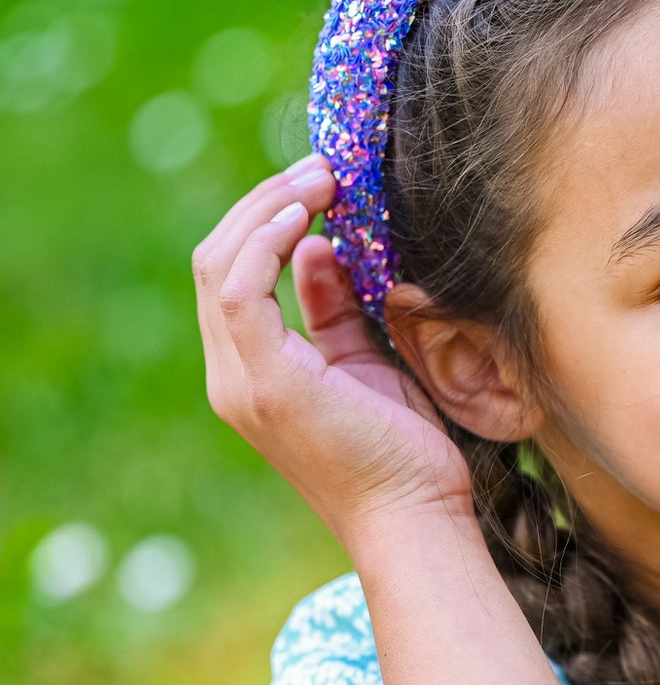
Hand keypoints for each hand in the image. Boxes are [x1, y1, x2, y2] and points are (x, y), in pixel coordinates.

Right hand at [193, 154, 476, 548]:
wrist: (416, 515)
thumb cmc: (405, 449)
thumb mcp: (368, 362)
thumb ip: (334, 310)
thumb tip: (319, 250)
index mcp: (254, 371)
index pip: (236, 275)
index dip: (270, 221)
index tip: (322, 186)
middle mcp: (233, 375)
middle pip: (219, 260)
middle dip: (267, 202)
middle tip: (324, 169)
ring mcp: (242, 380)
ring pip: (221, 264)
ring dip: (269, 208)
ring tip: (322, 177)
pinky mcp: (265, 382)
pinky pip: (241, 288)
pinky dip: (267, 239)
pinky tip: (307, 215)